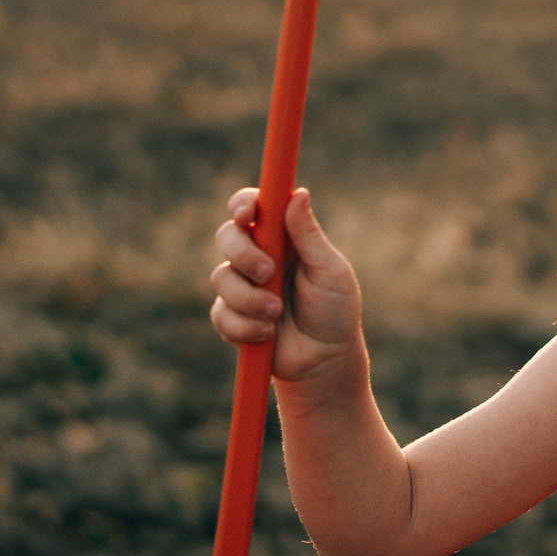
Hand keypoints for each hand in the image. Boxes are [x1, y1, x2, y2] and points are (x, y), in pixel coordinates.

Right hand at [210, 187, 364, 382]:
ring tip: (277, 314)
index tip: (248, 214)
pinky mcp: (232, 316)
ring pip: (221, 277)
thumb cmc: (335, 310)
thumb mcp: (329, 271)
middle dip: (243, 254)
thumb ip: (309, 235)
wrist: (325, 362)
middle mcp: (259, 256)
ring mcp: (242, 286)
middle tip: (269, 274)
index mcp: (283, 237)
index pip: (253, 207)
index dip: (244, 204)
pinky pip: (220, 313)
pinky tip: (267, 334)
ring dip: (250, 298)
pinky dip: (245, 325)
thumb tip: (298, 193)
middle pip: (228, 235)